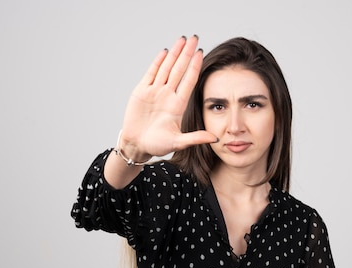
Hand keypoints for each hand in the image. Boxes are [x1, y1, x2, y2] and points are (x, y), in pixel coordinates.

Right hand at [119, 35, 216, 160]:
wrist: (137, 146)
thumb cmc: (157, 145)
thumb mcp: (178, 142)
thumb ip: (195, 138)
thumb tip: (215, 139)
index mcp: (178, 105)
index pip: (189, 80)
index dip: (195, 66)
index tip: (202, 53)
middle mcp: (168, 95)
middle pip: (179, 69)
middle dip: (187, 53)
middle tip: (194, 37)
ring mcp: (155, 92)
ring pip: (166, 68)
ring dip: (174, 53)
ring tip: (182, 39)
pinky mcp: (141, 92)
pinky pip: (151, 74)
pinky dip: (158, 62)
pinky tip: (165, 51)